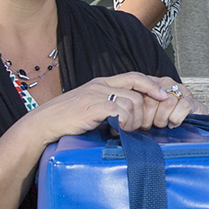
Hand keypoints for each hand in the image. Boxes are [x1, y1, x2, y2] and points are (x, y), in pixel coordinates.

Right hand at [25, 73, 192, 143]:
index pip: (135, 77)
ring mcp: (96, 94)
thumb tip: (129, 116)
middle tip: (143, 125)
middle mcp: (101, 85)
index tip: (164, 96)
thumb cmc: (68, 119)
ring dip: (134, 120)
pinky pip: (119, 111)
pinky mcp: (92, 107)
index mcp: (103, 83)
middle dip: (146, 109)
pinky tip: (117, 131)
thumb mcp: (91, 106)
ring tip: (125, 130)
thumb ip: (109, 105)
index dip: (152, 85)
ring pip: (132, 102)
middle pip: (138, 89)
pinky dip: (124, 122)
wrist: (44, 123)